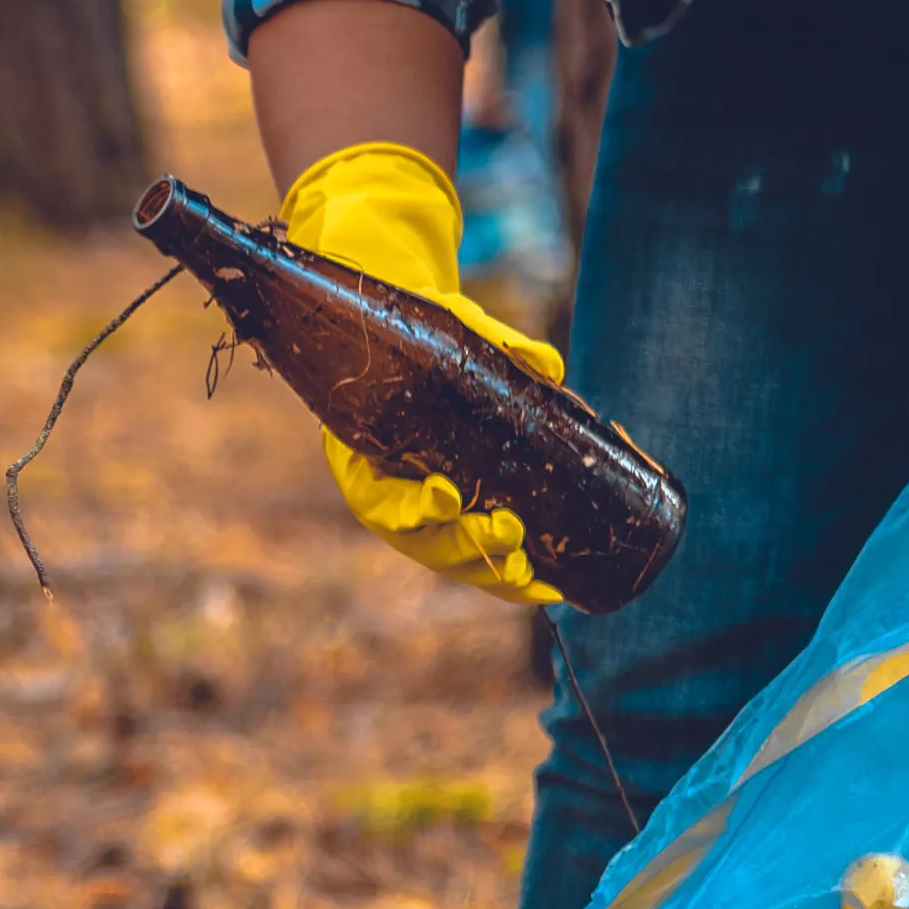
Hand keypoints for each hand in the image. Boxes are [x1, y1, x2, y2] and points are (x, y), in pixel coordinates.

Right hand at [277, 140, 574, 608]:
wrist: (395, 340)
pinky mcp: (450, 516)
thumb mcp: (445, 323)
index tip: (446, 495)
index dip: (412, 508)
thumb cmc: (411, 332)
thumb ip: (494, 341)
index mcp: (360, 457)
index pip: (379, 500)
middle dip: (465, 546)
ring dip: (489, 574)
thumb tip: (548, 366)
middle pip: (418, 543)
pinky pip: (471, 558)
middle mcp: (384, 495)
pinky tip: (545, 584)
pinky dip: (505, 576)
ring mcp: (416, 512)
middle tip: (509, 534)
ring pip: (446, 560)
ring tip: (533, 578)